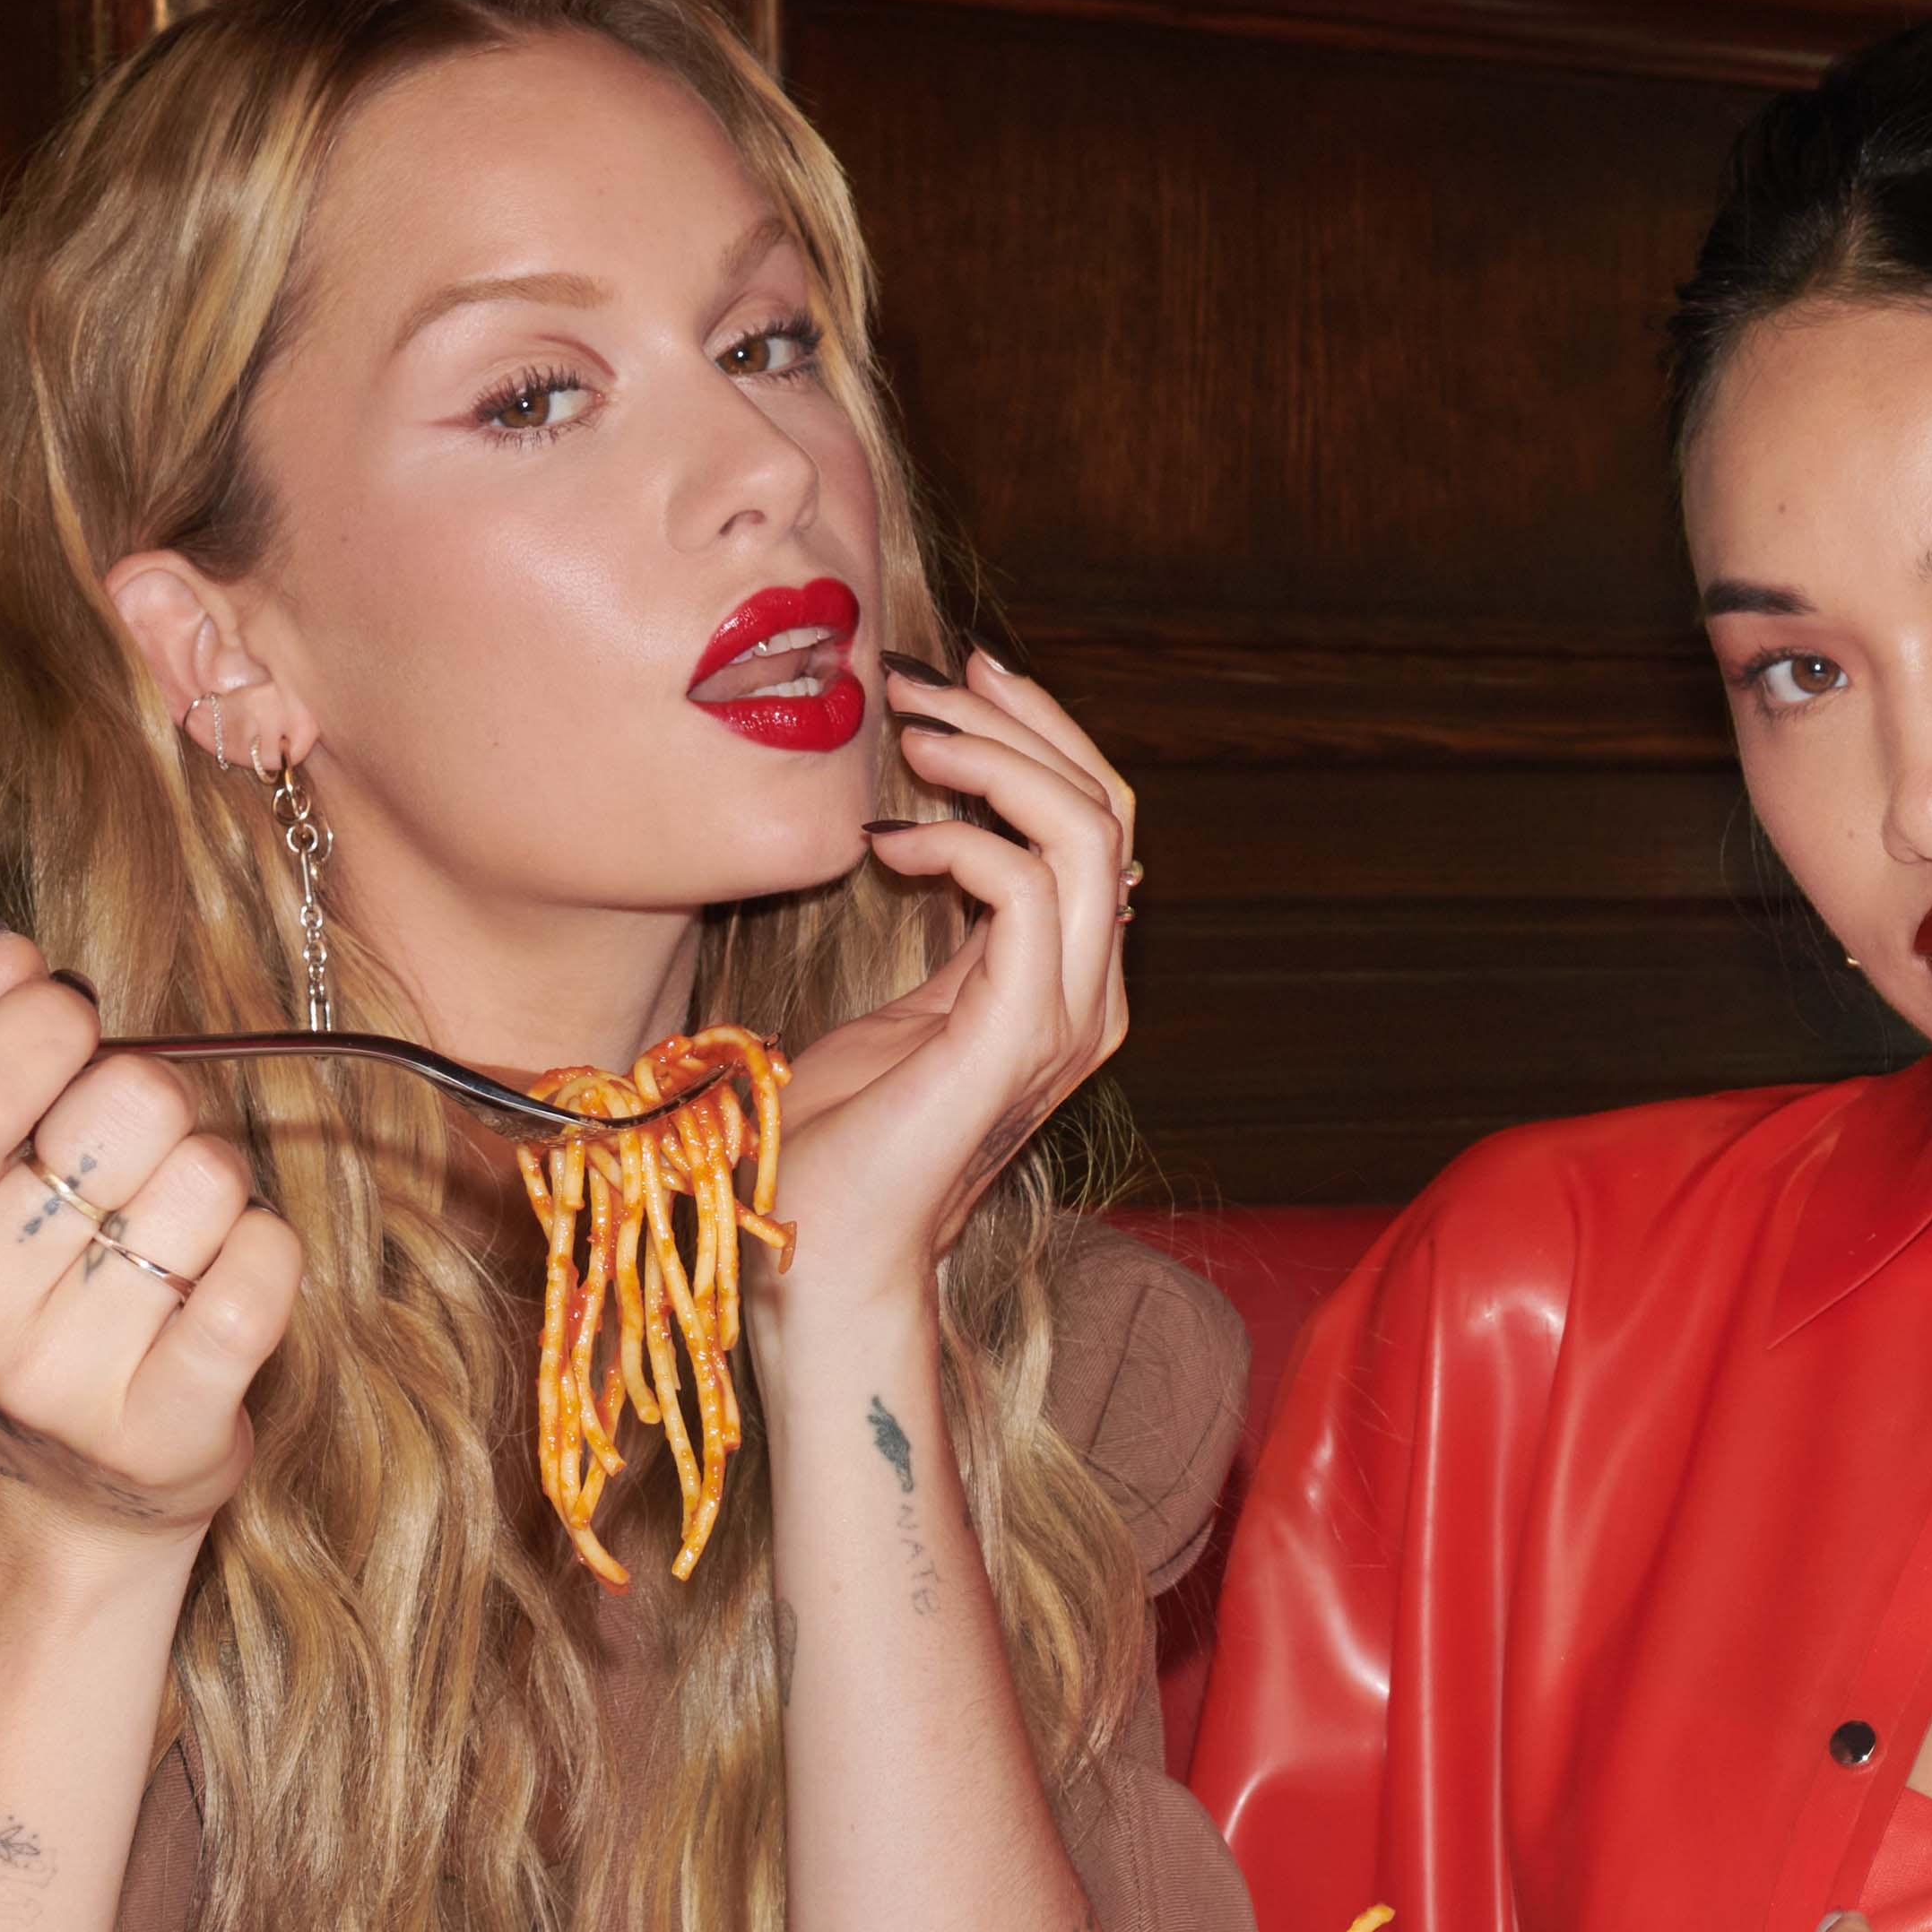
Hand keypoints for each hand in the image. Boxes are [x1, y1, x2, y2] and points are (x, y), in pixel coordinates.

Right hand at [0, 930, 301, 1542]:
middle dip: (163, 1108)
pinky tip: (224, 1282)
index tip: (77, 1025)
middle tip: (140, 1165)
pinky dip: (269, 1253)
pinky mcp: (166, 1423)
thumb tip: (9, 959)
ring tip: (173, 1243)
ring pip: (213, 1183)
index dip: (51, 1024)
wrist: (68, 1476)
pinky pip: (266, 1267)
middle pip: (132, 1106)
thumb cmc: (42, 1287)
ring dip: (219, 1193)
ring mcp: (61, 1374)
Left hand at [755, 646, 1133, 1314]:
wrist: (822, 1249)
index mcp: (1070, 981)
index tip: (952, 681)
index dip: (1037, 734)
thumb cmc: (839, 1136)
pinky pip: (1021, 884)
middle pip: (1109, 808)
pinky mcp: (1021, 1032)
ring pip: (1087, 831)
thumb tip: (934, 824)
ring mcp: (1067, 1017)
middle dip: (1018, 722)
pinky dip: (957, 838)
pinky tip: (886, 845)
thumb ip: (949, 925)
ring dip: (993, 759)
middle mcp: (1091, 994)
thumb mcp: (906, 999)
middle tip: (920, 682)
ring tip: (909, 737)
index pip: (1099, 822)